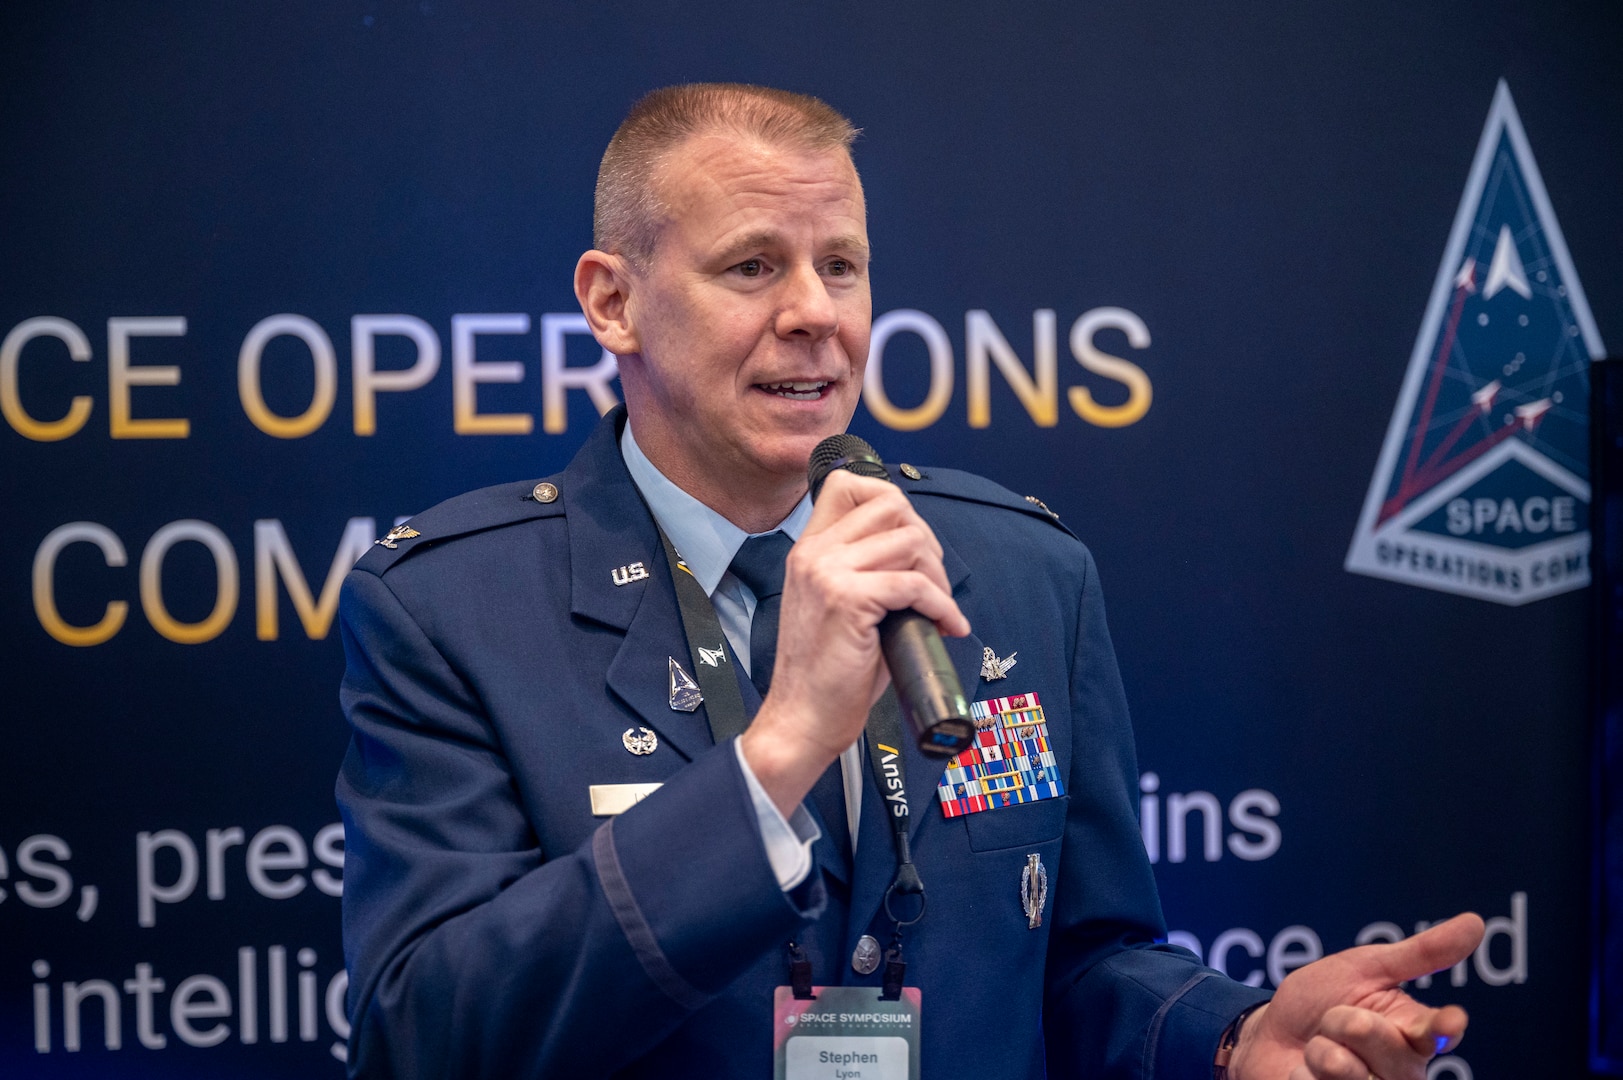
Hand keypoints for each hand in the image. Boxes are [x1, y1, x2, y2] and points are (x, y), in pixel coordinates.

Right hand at [738, 470, 969, 814]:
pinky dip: (942, 606)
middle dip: (926, 540)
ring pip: (909, 540)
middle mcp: (814, 553)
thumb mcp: (840, 606)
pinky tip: (946, 627)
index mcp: (809, 550)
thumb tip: (919, 550)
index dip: (891, 502)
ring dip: (937, 575)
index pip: (848, 484)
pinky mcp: (847, 600)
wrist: (802, 719)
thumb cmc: (828, 673)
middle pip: (891, 504)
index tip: (910, 543)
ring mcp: (828, 573)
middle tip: (932, 583)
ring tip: (937, 609)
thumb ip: (867, 569)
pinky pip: (914, 585)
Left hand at [1228, 912, 1484, 1079]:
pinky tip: (1305, 1073)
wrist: (1268, 1033)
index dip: (1443, 1026)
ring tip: (1317, 1048)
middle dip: (1346, 1021)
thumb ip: (1420, 954)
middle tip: (1332, 1020)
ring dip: (1321, 1049)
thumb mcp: (1365, 969)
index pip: (1438, 1032)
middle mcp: (1401, 1071)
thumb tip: (1476, 922)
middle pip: (1383, 1044)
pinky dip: (1303, 1073)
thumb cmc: (1322, 999)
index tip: (1449, 1020)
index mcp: (1413, 1033)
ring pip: (1350, 1071)